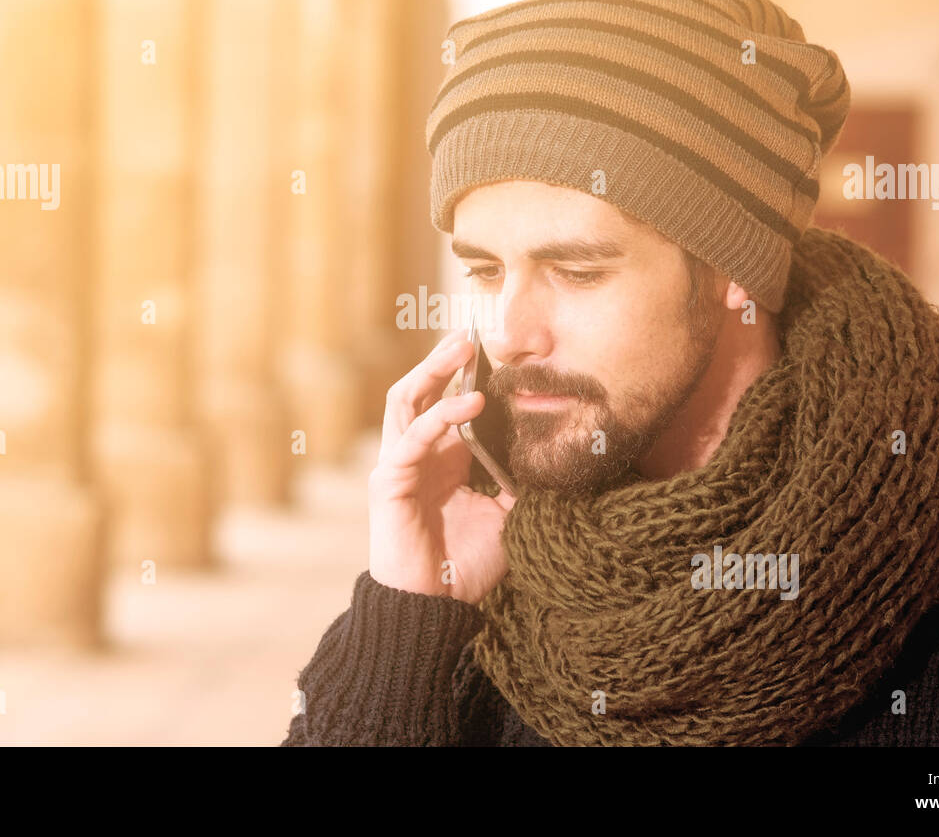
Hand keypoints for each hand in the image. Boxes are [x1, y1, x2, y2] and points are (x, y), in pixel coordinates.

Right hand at [368, 327, 515, 603]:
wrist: (436, 606)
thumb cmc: (466, 563)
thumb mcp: (508, 515)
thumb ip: (518, 481)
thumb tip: (549, 453)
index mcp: (441, 457)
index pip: (446, 401)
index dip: (465, 374)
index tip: (495, 347)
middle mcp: (417, 453)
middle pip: (421, 390)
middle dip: (443, 358)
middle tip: (471, 332)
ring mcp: (399, 464)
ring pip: (406, 400)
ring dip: (433, 370)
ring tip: (463, 349)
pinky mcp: (389, 482)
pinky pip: (411, 440)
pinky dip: (439, 417)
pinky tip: (470, 403)